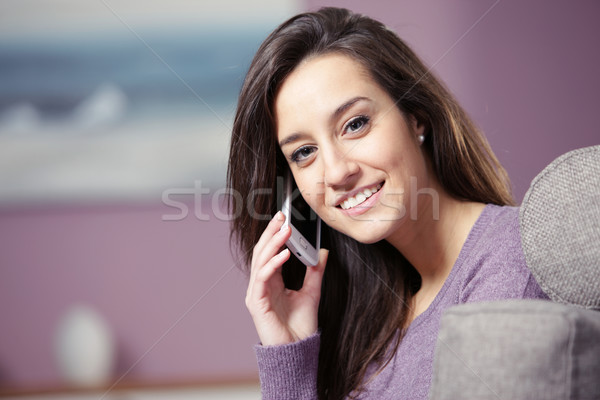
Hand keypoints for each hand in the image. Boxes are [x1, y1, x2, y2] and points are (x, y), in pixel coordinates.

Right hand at [246, 211, 327, 345]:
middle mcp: (261, 285)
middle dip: (270, 232)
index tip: (284, 219)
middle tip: (281, 216)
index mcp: (271, 281)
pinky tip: (285, 253)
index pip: (269, 252)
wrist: (297, 351)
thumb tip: (321, 252)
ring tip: (285, 230)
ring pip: (260, 260)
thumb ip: (315, 272)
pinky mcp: (256, 303)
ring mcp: (256, 293)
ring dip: (272, 243)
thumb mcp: (312, 292)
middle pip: (261, 252)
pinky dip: (273, 263)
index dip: (274, 234)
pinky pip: (262, 277)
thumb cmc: (301, 326)